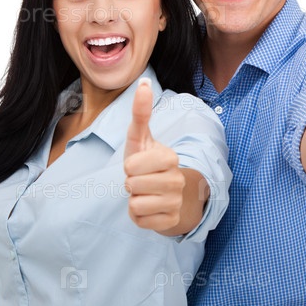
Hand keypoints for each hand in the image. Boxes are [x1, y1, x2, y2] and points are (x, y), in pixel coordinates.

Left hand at [124, 78, 185, 231]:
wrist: (168, 194)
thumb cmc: (148, 163)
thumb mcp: (141, 138)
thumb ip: (141, 112)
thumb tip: (143, 82)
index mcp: (170, 158)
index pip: (132, 165)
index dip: (129, 166)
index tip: (139, 164)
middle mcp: (177, 180)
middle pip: (132, 185)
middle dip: (130, 183)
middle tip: (141, 180)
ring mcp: (175, 203)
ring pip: (135, 204)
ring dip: (133, 200)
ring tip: (144, 193)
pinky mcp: (170, 222)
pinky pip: (139, 221)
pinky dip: (138, 216)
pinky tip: (149, 208)